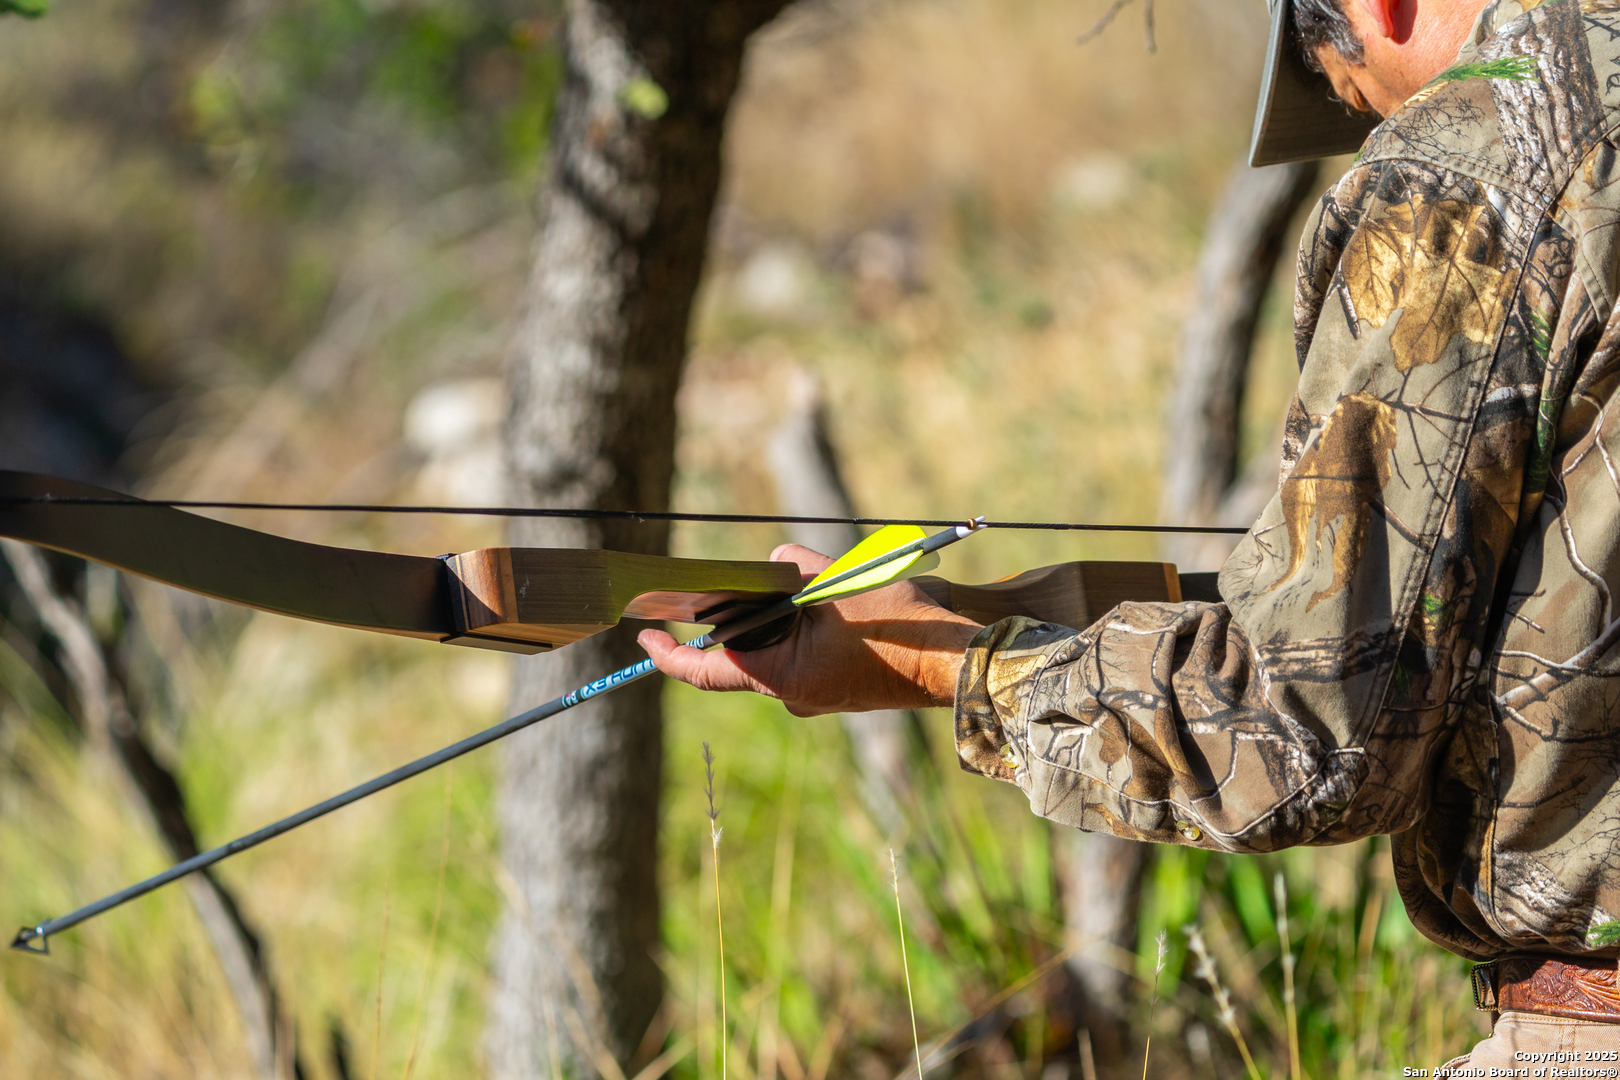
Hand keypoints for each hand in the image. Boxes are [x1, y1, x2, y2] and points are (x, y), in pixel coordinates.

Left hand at [637, 544, 982, 715]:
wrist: (961, 661)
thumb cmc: (901, 630)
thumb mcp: (841, 586)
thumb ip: (798, 571)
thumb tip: (777, 564)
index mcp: (783, 678)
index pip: (707, 671)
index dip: (669, 653)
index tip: (645, 634)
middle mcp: (794, 690)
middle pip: (747, 645)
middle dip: (747, 607)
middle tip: (752, 574)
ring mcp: (818, 689)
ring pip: (781, 641)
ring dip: (787, 610)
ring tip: (819, 581)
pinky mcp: (840, 681)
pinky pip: (808, 646)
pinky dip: (808, 620)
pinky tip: (835, 594)